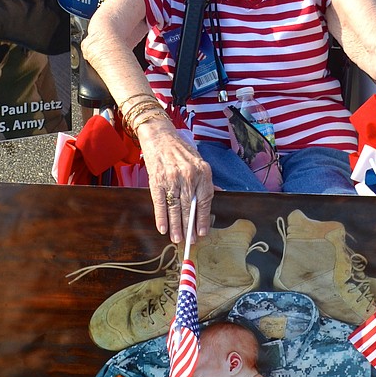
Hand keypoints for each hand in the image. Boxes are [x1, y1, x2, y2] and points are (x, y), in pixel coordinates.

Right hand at [140, 118, 214, 243]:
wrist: (160, 135)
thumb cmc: (180, 149)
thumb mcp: (198, 161)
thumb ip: (207, 180)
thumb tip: (218, 193)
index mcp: (202, 171)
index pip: (204, 200)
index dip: (203, 218)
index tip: (202, 232)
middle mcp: (188, 175)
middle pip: (189, 207)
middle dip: (189, 226)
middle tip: (190, 241)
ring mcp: (172, 178)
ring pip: (175, 207)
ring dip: (176, 226)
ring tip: (177, 239)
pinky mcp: (157, 180)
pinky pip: (160, 202)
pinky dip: (161, 217)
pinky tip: (163, 228)